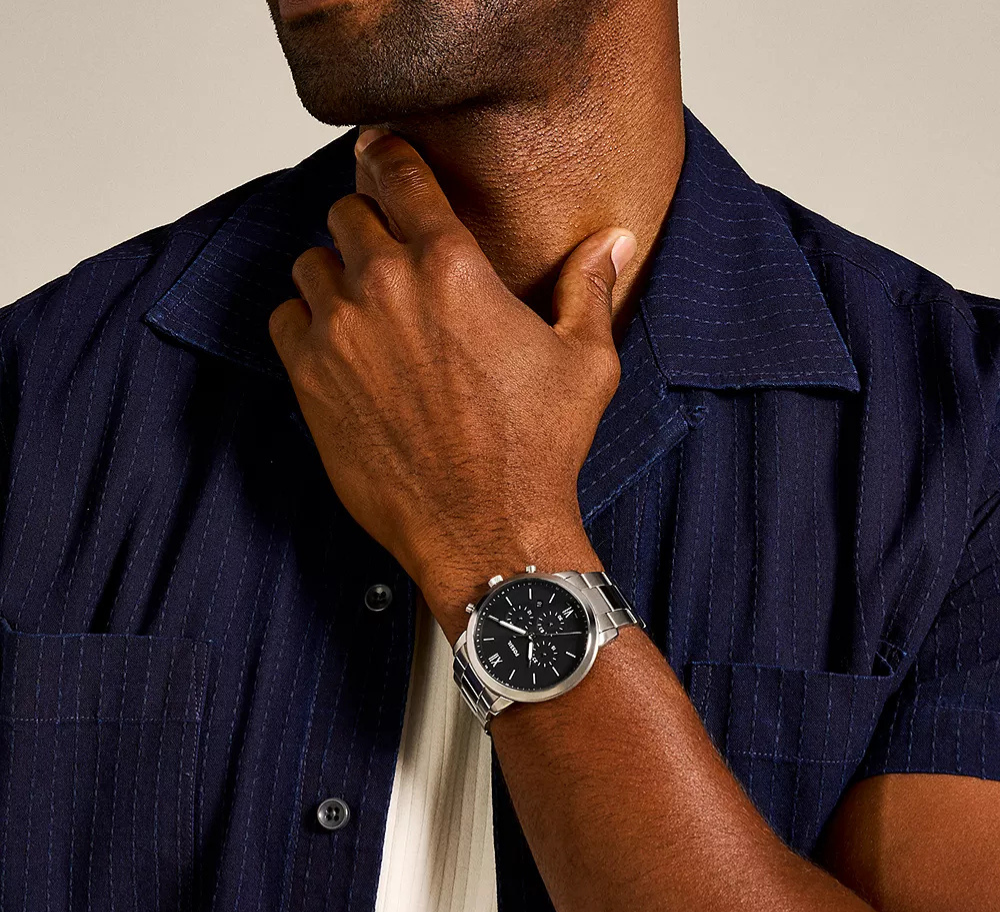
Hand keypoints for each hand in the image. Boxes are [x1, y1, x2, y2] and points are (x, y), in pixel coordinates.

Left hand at [268, 128, 634, 636]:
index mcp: (452, 265)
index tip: (386, 159)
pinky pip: (285, 320)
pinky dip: (305, 323)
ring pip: (311, 264)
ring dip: (335, 273)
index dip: (390, 157)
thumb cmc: (538, 450)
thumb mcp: (585, 362)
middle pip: (347, 212)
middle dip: (368, 223)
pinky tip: (340, 348)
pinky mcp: (311, 382)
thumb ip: (588, 288)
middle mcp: (385, 287)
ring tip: (365, 305)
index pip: (398, 171)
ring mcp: (340, 335)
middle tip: (389, 252)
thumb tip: (612, 240)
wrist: (487, 530)